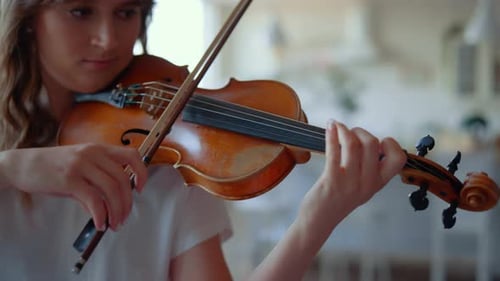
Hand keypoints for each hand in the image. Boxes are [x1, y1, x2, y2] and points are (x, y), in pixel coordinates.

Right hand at [0, 144, 147, 230]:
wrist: (23, 164)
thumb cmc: (53, 166)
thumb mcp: (80, 166)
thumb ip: (97, 181)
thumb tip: (110, 204)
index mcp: (99, 149)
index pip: (132, 155)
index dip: (141, 172)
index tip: (140, 188)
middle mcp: (93, 154)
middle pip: (123, 179)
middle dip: (127, 202)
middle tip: (124, 217)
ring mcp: (81, 166)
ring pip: (111, 190)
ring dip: (117, 211)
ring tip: (114, 224)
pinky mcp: (69, 180)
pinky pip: (94, 200)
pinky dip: (101, 215)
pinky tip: (100, 223)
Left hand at [300, 120, 406, 234]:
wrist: (319, 221)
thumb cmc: (337, 200)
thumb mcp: (361, 187)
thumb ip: (368, 168)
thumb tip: (367, 139)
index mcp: (378, 183)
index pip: (398, 159)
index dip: (390, 144)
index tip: (378, 141)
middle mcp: (367, 183)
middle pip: (373, 144)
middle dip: (361, 131)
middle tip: (350, 133)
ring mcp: (350, 182)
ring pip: (354, 145)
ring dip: (344, 130)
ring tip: (337, 127)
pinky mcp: (331, 181)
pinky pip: (334, 151)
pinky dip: (332, 134)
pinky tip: (330, 126)